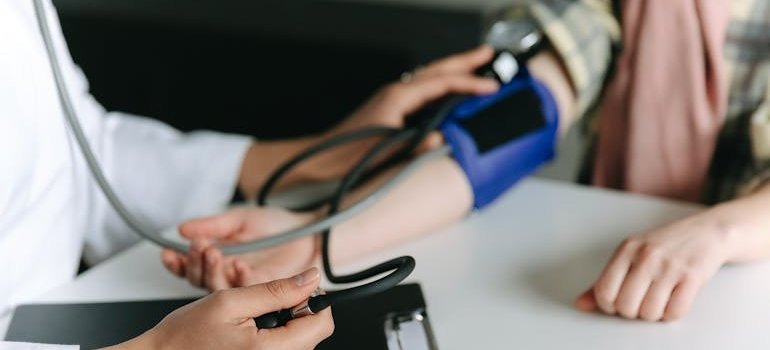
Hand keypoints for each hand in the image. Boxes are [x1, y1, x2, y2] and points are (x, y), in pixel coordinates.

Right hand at [108, 268, 332, 349]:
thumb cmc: (183, 336)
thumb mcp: (231, 300)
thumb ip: (276, 290)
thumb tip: (310, 278)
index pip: (322, 325)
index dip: (313, 300)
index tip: (295, 288)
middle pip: (312, 333)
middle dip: (295, 311)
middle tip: (264, 301)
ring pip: (298, 341)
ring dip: (282, 322)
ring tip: (251, 317)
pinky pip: (281, 349)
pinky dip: (272, 335)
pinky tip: (249, 331)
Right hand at [162, 207, 319, 290]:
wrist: (310, 233)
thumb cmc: (278, 226)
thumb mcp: (240, 219)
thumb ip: (213, 224)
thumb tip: (183, 229)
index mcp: (219, 259)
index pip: (190, 267)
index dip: (178, 262)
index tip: (168, 252)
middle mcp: (229, 276)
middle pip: (200, 281)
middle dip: (194, 264)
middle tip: (200, 246)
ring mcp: (245, 287)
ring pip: (219, 288)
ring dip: (212, 271)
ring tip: (214, 252)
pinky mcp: (263, 292)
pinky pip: (246, 291)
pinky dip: (240, 277)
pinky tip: (238, 264)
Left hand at [237, 46, 498, 195]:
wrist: (319, 159)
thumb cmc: (345, 157)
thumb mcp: (385, 153)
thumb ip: (416, 146)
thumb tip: (443, 139)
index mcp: (397, 98)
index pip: (441, 83)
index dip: (469, 84)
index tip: (491, 86)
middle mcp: (395, 93)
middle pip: (436, 70)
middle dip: (464, 61)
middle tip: (487, 53)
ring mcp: (391, 99)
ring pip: (429, 77)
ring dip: (452, 70)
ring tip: (473, 67)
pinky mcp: (389, 108)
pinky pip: (422, 89)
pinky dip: (439, 85)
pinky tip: (446, 93)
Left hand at [575, 213, 732, 321]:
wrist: (707, 232)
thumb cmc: (664, 246)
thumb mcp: (631, 254)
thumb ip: (605, 280)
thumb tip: (581, 304)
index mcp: (626, 249)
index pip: (604, 291)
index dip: (609, 305)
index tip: (618, 302)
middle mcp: (646, 256)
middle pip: (626, 306)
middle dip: (632, 312)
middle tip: (640, 302)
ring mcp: (670, 266)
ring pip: (649, 313)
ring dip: (653, 314)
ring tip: (657, 300)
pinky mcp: (692, 277)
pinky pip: (674, 312)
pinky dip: (672, 314)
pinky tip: (672, 301)